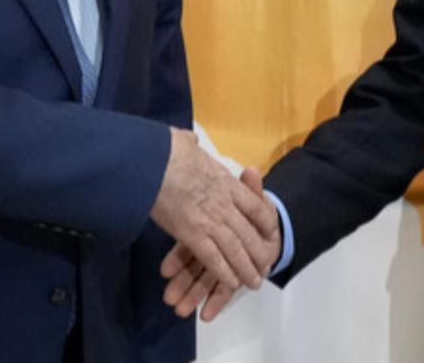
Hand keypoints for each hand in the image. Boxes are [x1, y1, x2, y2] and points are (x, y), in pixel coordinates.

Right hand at [149, 131, 277, 297]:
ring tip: (254, 282)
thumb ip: (191, 145)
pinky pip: (213, 258)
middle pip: (249, 232)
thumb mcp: (184, 142)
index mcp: (225, 182)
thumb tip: (189, 141)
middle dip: (258, 251)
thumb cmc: (166, 150)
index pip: (254, 205)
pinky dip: (224, 272)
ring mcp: (210, 220)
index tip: (271, 230)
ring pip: (236, 249)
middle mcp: (224, 203)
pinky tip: (231, 283)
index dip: (265, 220)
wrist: (153, 160)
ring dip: (246, 268)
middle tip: (265, 265)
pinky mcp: (192, 234)